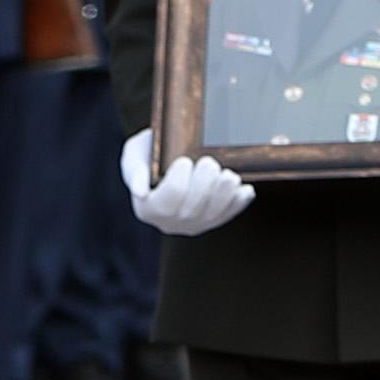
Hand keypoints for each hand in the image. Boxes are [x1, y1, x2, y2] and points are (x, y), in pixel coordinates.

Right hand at [122, 127, 255, 236]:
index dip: (179, 181)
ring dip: (225, 195)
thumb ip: (135, 171)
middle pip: (192, 209)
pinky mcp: (209, 222)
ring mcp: (191, 226)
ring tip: (229, 176)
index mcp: (147, 209)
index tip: (185, 161)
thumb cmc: (147, 154)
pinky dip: (238, 204)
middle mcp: (169, 223)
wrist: (163, 161)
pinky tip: (245, 190)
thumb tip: (141, 193)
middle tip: (209, 163)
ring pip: (212, 215)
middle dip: (205, 184)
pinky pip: (226, 216)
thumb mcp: (134, 155)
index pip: (168, 198)